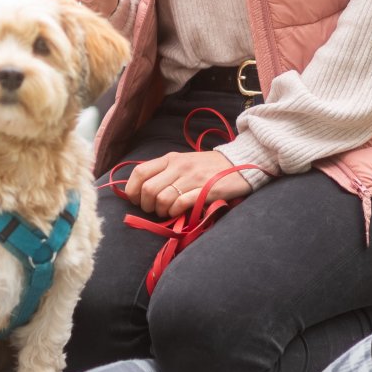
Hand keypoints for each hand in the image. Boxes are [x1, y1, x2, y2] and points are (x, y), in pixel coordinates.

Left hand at [122, 150, 255, 219]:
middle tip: (154, 210)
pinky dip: (175, 212)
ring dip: (161, 211)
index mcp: (170, 159)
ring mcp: (192, 178)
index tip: (137, 200)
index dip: (132, 190)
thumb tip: (140, 190)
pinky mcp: (205, 190)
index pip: (139, 172)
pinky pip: (180, 204)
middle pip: (148, 190)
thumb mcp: (182, 163)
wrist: (239, 163)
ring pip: (162, 198)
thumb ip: (162, 172)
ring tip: (168, 212)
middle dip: (146, 205)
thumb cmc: (207, 167)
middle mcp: (178, 166)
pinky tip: (178, 212)